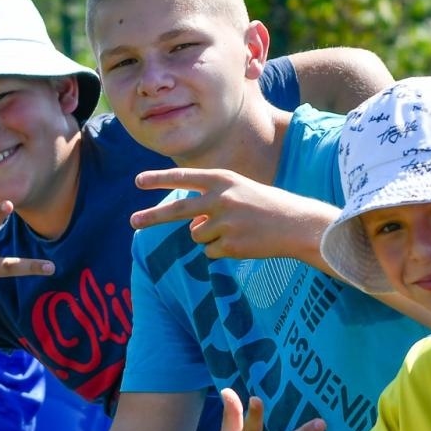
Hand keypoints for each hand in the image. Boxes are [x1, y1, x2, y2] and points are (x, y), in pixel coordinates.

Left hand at [131, 167, 331, 260]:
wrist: (297, 225)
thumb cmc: (268, 207)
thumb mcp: (240, 193)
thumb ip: (212, 202)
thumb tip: (191, 225)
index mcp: (223, 181)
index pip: (183, 179)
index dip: (159, 179)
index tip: (138, 181)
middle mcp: (220, 199)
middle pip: (177, 211)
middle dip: (152, 217)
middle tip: (133, 222)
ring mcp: (224, 223)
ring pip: (197, 235)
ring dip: (209, 237)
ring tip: (236, 231)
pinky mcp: (229, 245)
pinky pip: (210, 251)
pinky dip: (221, 250)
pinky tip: (242, 243)